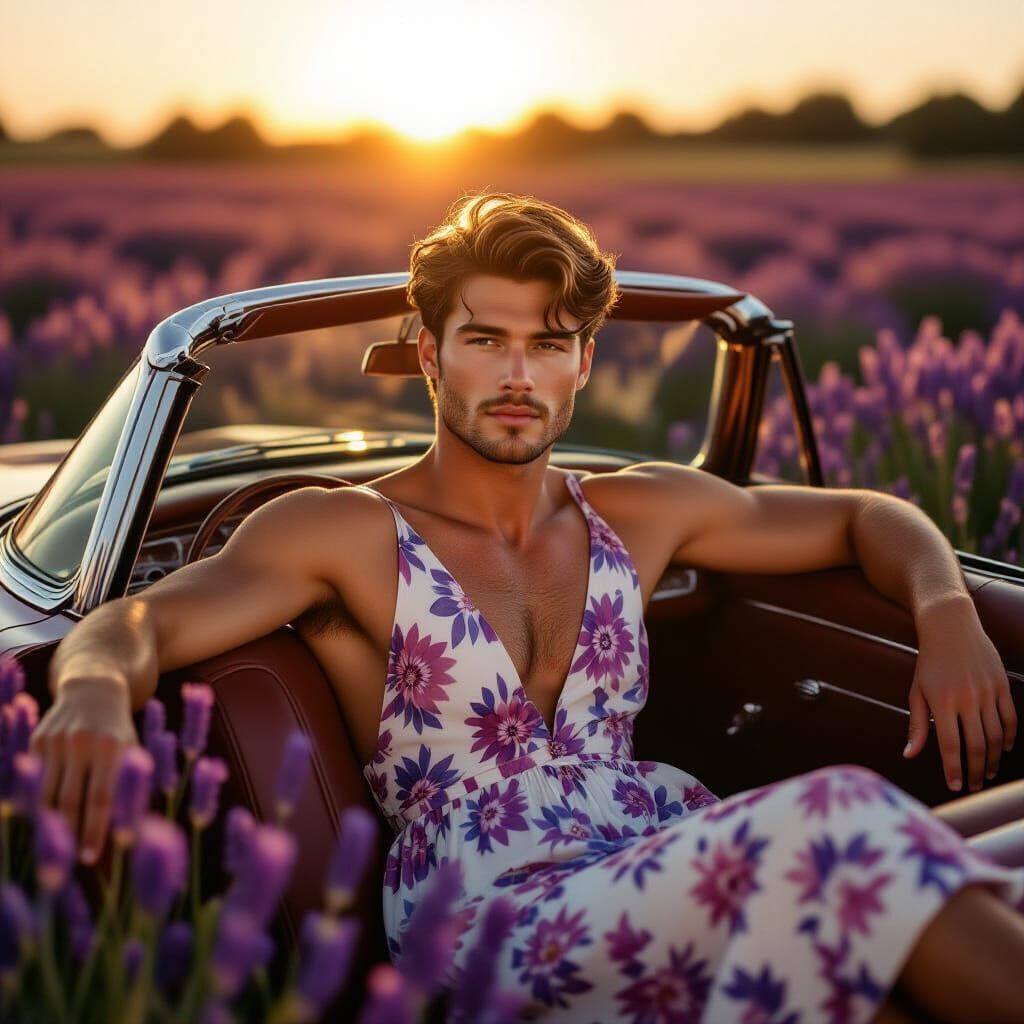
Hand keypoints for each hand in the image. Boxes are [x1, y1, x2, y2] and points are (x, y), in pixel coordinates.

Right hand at [29, 675, 139, 864]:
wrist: (96, 687)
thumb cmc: (121, 730)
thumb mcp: (133, 750)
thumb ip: (130, 785)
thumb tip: (130, 832)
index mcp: (112, 747)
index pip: (101, 798)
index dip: (94, 831)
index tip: (90, 859)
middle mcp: (82, 742)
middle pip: (70, 800)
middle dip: (68, 835)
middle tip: (67, 865)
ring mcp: (56, 741)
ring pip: (46, 794)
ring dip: (48, 825)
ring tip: (53, 850)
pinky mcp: (37, 740)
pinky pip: (33, 781)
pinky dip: (36, 804)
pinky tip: (39, 823)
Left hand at [904, 604, 1016, 792]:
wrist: (950, 627)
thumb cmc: (929, 663)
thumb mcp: (917, 691)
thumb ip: (916, 725)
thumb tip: (909, 755)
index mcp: (942, 702)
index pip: (951, 745)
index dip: (954, 769)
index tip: (955, 785)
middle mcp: (967, 698)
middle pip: (977, 745)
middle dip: (976, 770)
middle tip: (974, 785)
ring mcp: (987, 692)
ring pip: (997, 736)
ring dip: (994, 758)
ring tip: (987, 772)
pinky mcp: (1002, 685)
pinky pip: (1010, 718)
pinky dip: (1010, 737)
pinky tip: (1004, 749)